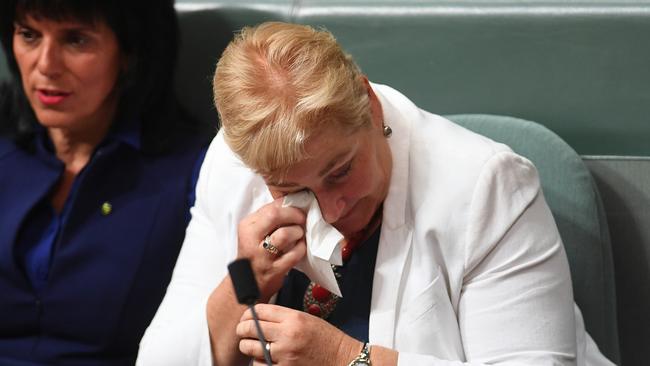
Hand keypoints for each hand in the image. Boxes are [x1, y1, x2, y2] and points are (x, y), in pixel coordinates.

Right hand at [237, 197, 306, 300]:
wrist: (248, 284)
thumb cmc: (255, 254)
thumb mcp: (255, 232)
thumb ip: (268, 218)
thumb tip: (292, 203)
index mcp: (247, 226)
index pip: (269, 207)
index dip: (288, 205)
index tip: (298, 207)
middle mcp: (251, 239)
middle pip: (275, 216)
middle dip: (294, 214)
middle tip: (302, 218)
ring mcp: (262, 256)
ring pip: (285, 234)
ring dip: (297, 232)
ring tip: (299, 234)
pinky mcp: (274, 270)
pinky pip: (294, 254)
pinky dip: (301, 248)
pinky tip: (300, 247)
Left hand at [237, 304, 359, 365]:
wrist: (342, 358)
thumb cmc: (327, 340)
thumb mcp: (307, 319)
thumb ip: (283, 318)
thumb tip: (260, 318)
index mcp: (293, 318)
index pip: (259, 311)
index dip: (248, 314)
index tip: (246, 317)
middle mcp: (287, 335)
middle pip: (250, 328)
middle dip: (243, 330)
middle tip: (243, 331)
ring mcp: (284, 355)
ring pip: (251, 348)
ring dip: (249, 347)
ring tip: (253, 346)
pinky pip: (260, 365)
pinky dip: (259, 363)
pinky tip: (265, 359)